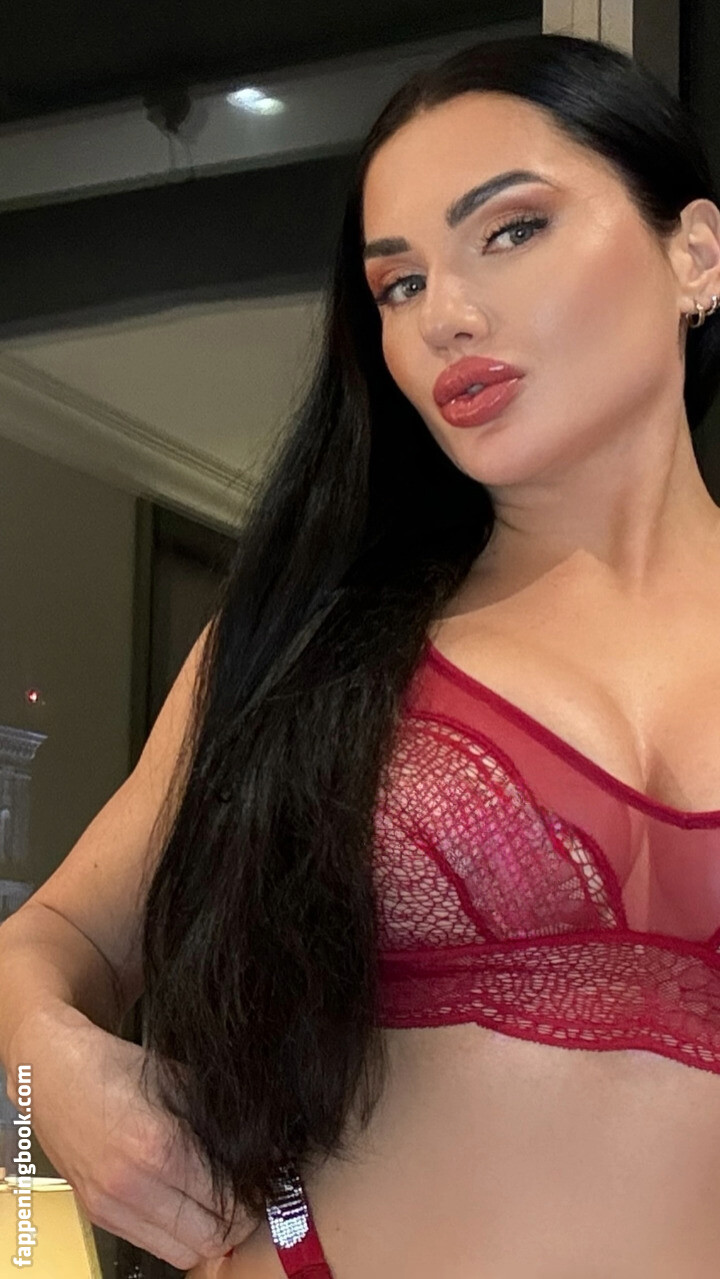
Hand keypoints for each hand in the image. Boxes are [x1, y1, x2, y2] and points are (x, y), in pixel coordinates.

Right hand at [8, 1002, 259, 1269]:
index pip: (226, 1199)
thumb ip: (218, 1116)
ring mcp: (112, 1206)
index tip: (268, 1179)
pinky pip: (152, 1245)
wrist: (52, 1074)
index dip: (255, 1193)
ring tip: (220, 1204)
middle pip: (212, 1238)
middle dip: (239, 1219)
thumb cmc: (114, 1067)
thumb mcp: (177, 1078)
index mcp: (160, 1146)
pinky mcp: (99, 1216)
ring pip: (184, 1252)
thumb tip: (264, 1141)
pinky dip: (176, 1234)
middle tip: (251, 1196)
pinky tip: (185, 1206)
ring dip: (208, 1234)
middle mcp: (134, 1186)